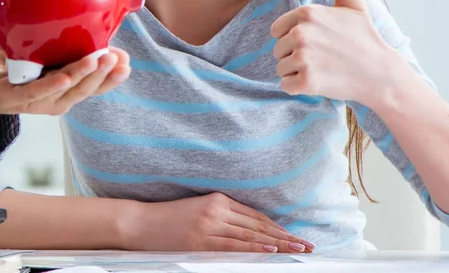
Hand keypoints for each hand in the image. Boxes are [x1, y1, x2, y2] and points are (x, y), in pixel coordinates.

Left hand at [0, 48, 129, 153]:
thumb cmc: (17, 67)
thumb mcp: (47, 52)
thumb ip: (69, 41)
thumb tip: (93, 18)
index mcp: (66, 89)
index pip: (95, 87)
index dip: (112, 79)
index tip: (127, 64)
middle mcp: (56, 99)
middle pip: (85, 90)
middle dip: (104, 74)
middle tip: (117, 58)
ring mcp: (36, 101)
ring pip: (65, 90)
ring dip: (83, 75)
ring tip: (98, 59)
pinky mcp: (13, 97)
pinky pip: (35, 91)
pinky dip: (51, 86)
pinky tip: (64, 77)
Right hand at [127, 193, 314, 252]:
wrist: (141, 223)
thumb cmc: (169, 218)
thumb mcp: (198, 209)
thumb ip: (221, 215)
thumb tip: (248, 231)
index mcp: (218, 199)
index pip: (255, 216)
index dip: (277, 227)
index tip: (294, 235)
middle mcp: (217, 210)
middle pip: (258, 225)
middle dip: (285, 236)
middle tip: (307, 245)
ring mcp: (210, 225)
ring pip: (251, 236)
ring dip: (277, 244)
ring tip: (297, 250)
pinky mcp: (202, 241)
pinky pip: (234, 245)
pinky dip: (255, 248)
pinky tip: (272, 250)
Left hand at [271, 0, 395, 103]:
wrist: (381, 74)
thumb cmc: (364, 37)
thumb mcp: (351, 3)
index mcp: (306, 13)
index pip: (277, 30)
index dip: (293, 38)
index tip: (317, 41)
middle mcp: (301, 33)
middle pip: (278, 49)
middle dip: (294, 55)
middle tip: (322, 57)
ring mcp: (304, 57)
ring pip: (281, 68)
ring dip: (296, 72)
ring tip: (322, 68)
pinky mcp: (307, 81)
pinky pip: (285, 85)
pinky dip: (298, 87)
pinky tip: (319, 81)